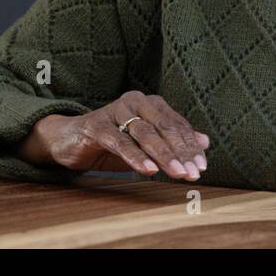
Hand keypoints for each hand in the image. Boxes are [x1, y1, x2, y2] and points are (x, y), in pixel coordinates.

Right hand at [20, 90, 210, 180]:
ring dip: (164, 156)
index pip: (177, 125)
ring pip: (145, 134)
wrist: (70, 139)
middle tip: (193, 173)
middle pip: (165, 127)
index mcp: (151, 103)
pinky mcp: (96, 126)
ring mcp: (115, 111)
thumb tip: (205, 142)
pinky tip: (149, 170)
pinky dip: (136, 157)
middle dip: (182, 152)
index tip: (202, 167)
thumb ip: (173, 140)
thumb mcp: (146, 143)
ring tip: (178, 173)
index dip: (191, 146)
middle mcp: (136, 101)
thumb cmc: (114, 141)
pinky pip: (120, 142)